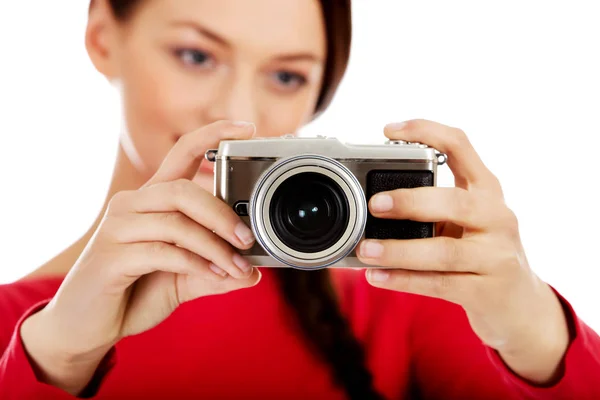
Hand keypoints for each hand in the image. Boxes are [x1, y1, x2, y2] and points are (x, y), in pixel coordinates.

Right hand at [20, 120, 260, 394]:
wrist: (87, 326)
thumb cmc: (134, 291)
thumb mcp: (184, 279)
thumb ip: (215, 272)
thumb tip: (253, 274)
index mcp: (152, 201)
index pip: (181, 153)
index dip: (212, 135)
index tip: (246, 127)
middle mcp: (133, 205)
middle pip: (182, 189)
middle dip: (221, 214)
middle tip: (247, 239)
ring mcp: (118, 228)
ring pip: (176, 221)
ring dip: (214, 246)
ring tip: (237, 267)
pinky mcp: (110, 256)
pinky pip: (162, 251)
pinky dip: (195, 263)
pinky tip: (212, 276)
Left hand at [358, 119, 569, 383]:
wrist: (520, 304)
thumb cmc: (481, 253)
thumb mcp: (467, 220)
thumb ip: (432, 206)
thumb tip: (370, 202)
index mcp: (487, 191)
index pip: (461, 146)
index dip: (426, 131)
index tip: (389, 130)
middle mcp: (497, 217)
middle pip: (454, 202)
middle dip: (411, 201)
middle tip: (374, 204)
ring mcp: (496, 256)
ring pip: (443, 251)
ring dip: (399, 250)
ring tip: (366, 249)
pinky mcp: (487, 290)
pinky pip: (439, 284)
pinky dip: (404, 280)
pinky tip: (377, 277)